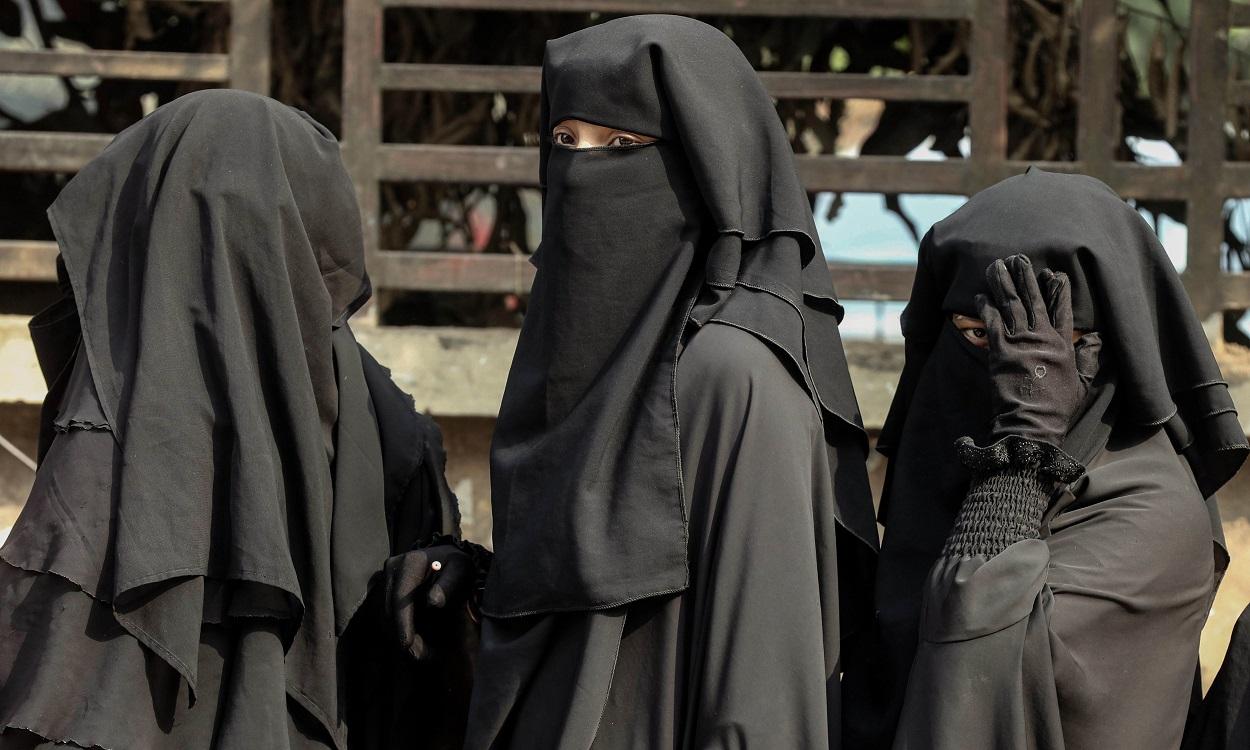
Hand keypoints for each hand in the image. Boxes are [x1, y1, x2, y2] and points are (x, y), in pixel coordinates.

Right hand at [382, 543, 476, 660]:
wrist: (448, 559)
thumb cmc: (457, 566)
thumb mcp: (461, 571)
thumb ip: (448, 586)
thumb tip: (432, 602)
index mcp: (411, 562)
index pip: (401, 597)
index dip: (402, 623)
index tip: (406, 644)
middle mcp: (393, 568)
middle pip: (390, 609)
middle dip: (403, 635)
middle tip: (421, 657)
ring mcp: (386, 577)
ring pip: (387, 615)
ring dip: (401, 635)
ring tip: (423, 653)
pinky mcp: (384, 588)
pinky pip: (388, 614)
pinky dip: (400, 629)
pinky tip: (416, 641)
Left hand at [976, 255, 1101, 446]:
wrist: (1032, 423)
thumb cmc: (1057, 408)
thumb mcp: (1082, 383)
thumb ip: (1089, 359)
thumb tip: (1097, 339)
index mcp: (1064, 345)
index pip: (1062, 310)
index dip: (1058, 290)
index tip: (1053, 272)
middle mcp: (1042, 338)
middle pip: (1033, 300)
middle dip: (1026, 277)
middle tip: (1018, 258)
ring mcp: (1020, 341)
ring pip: (1011, 304)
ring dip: (1003, 283)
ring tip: (996, 265)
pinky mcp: (999, 349)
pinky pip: (991, 321)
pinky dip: (985, 307)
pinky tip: (980, 295)